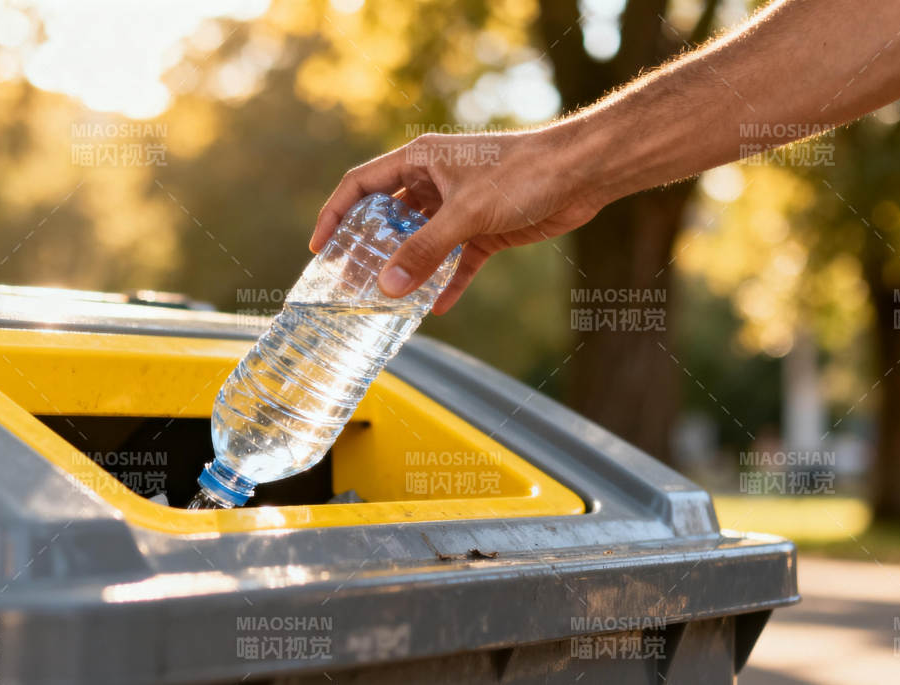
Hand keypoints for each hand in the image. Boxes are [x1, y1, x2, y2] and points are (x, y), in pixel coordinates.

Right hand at [310, 130, 606, 313]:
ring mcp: (459, 206)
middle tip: (348, 284)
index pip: (361, 185)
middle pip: (388, 218)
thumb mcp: (465, 214)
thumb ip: (424, 251)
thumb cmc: (522, 173)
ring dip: (406, 270)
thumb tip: (385, 287)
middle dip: (368, 250)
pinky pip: (456, 260)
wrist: (580, 172)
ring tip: (383, 301)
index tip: (319, 248)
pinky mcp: (485, 228)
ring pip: (421, 242)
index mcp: (419, 160)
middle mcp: (434, 180)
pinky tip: (435, 309)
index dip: (335, 214)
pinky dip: (446, 283)